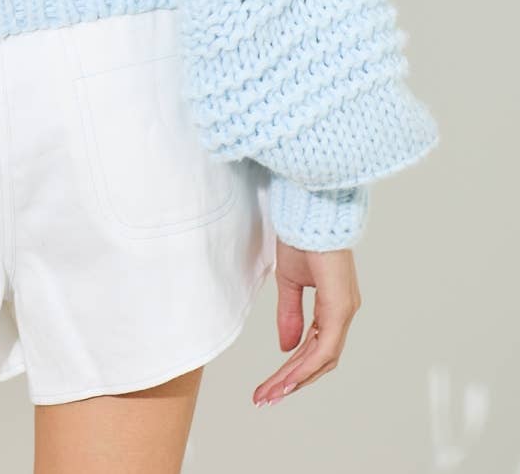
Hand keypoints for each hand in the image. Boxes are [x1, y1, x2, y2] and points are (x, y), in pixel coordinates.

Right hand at [252, 240, 361, 406]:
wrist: (310, 211)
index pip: (314, 347)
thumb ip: (290, 314)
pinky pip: (324, 346)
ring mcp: (344, 310)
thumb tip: (286, 347)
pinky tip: (287, 378)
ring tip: (269, 393)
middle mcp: (343, 312)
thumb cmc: (303, 237)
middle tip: (265, 397)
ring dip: (294, 379)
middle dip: (291, 381)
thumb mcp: (289, 281)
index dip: (293, 368)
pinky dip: (305, 365)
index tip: (270, 384)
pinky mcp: (339, 306)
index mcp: (333, 306)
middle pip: (319, 360)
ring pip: (322, 359)